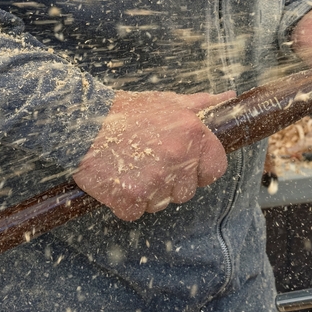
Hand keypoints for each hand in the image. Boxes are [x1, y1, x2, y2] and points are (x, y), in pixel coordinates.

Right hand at [73, 90, 231, 221]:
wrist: (82, 122)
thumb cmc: (125, 111)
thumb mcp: (167, 102)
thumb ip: (201, 104)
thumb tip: (229, 98)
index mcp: (192, 134)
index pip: (215, 168)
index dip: (201, 170)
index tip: (185, 165)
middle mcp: (178, 158)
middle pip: (186, 191)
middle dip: (171, 182)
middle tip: (148, 162)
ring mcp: (155, 180)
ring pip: (161, 203)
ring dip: (147, 193)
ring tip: (130, 168)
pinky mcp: (130, 197)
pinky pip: (136, 212)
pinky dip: (125, 203)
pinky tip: (117, 180)